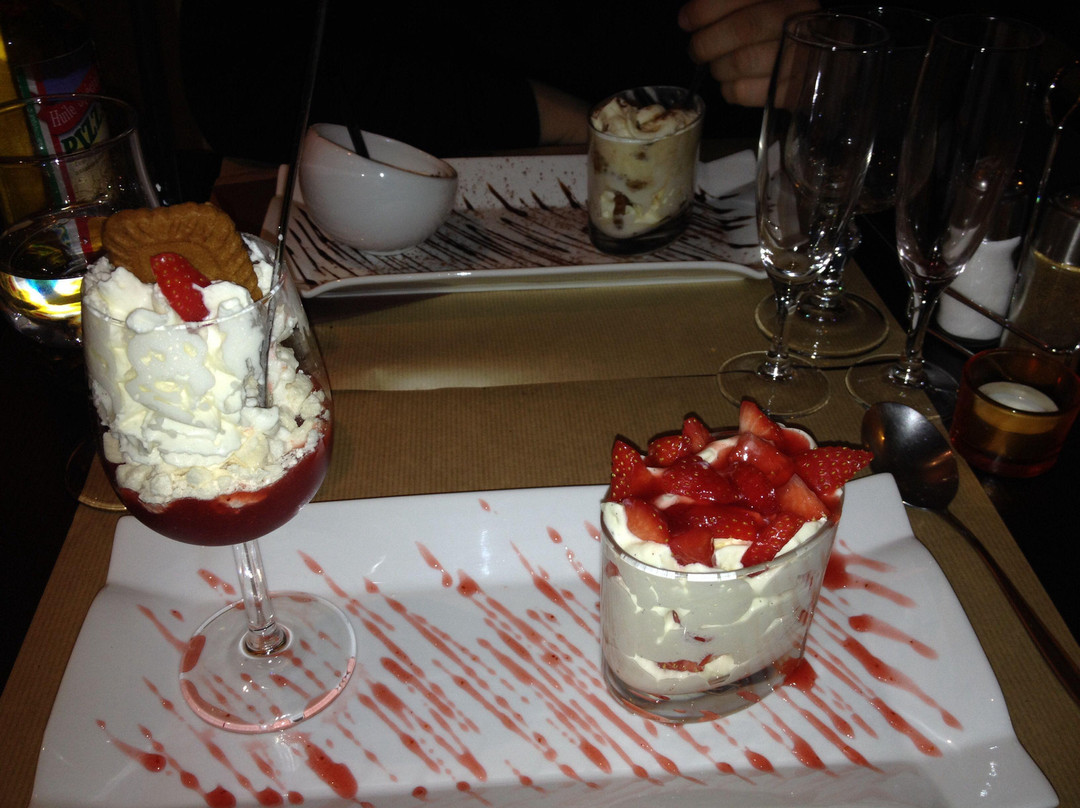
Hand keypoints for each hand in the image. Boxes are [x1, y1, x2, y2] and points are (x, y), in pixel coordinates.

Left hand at [678, 0, 819, 106]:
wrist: (809, 58)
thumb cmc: (774, 30)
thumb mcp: (756, 10)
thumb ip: (727, 8)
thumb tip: (691, 17)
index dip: (705, 10)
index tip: (686, 21)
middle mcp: (797, 21)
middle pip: (743, 30)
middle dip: (707, 43)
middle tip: (697, 50)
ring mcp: (799, 57)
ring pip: (742, 62)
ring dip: (718, 68)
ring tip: (718, 65)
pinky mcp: (792, 90)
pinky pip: (746, 92)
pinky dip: (729, 90)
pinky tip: (733, 81)